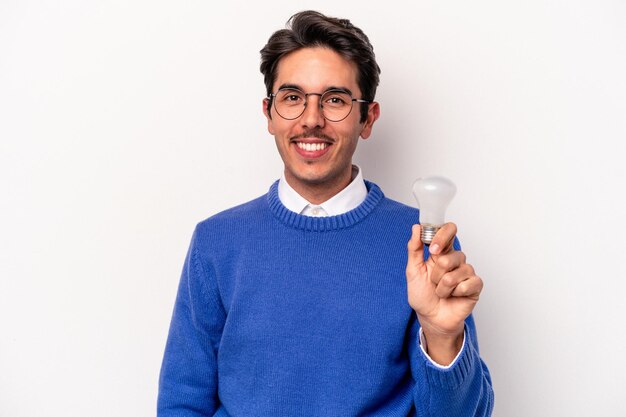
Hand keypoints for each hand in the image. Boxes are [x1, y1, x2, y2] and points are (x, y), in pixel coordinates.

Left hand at [406, 223, 482, 364]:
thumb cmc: (422, 295)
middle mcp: (456, 259)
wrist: (430, 318)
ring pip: (457, 272)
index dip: (443, 236)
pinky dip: (456, 293)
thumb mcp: (413, 271)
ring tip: (441, 292)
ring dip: (443, 287)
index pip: (449, 230)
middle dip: (437, 273)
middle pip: (451, 255)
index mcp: (441, 252)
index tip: (433, 249)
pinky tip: (454, 296)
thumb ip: (414, 249)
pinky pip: (467, 283)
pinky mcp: (475, 285)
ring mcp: (467, 272)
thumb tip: (416, 227)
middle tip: (433, 282)